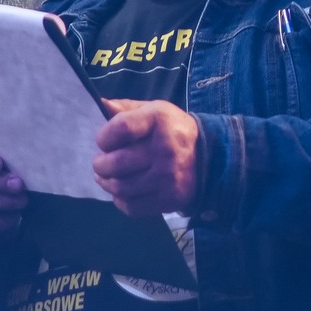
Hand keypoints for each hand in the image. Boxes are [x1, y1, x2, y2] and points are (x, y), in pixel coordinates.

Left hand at [94, 99, 202, 216]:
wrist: (210, 157)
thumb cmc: (173, 130)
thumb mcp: (155, 110)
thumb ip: (126, 108)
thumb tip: (100, 104)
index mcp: (160, 120)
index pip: (120, 129)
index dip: (104, 137)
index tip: (104, 141)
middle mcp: (165, 150)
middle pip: (116, 162)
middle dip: (100, 164)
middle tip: (101, 162)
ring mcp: (167, 177)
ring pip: (120, 187)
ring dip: (107, 182)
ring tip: (106, 176)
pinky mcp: (167, 199)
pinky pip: (131, 205)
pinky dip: (120, 200)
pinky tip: (122, 191)